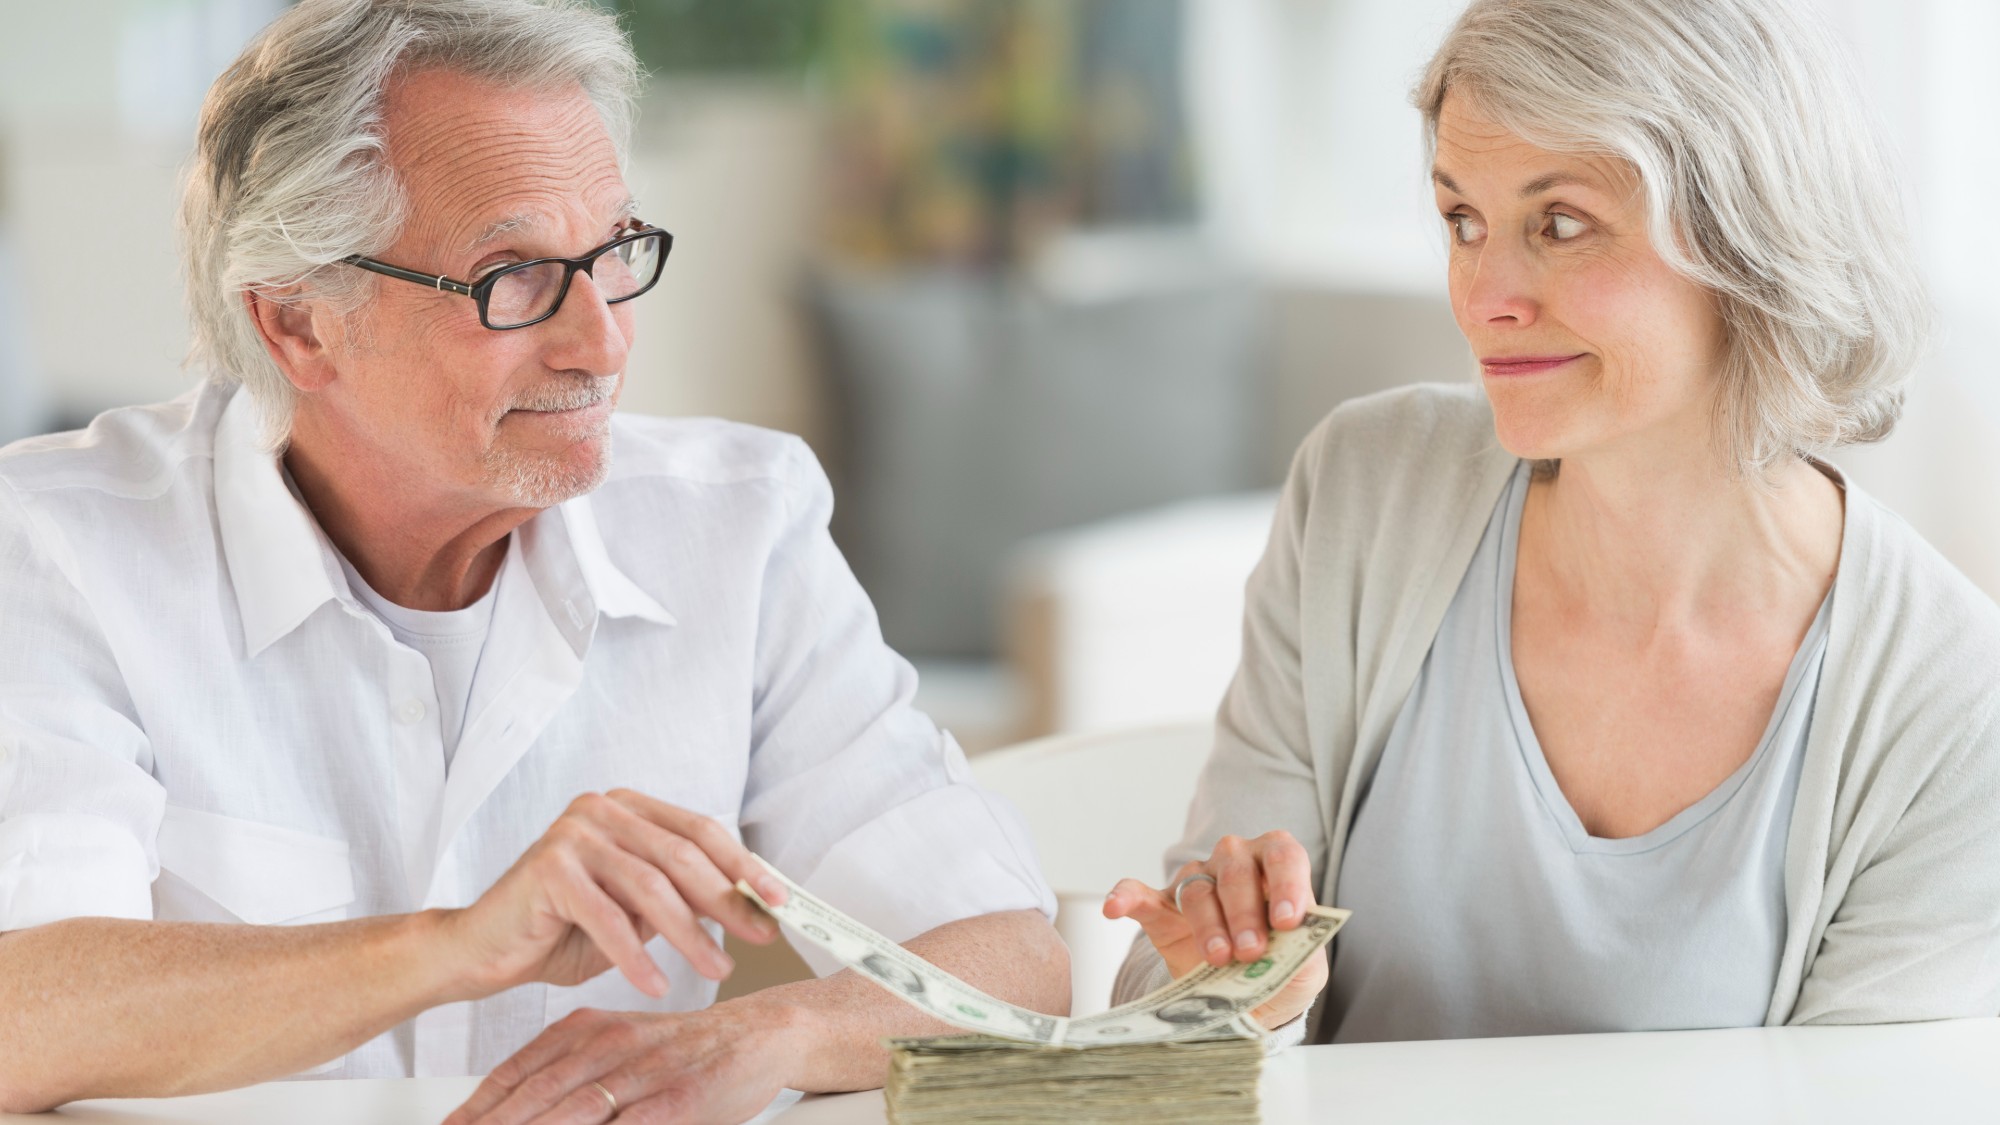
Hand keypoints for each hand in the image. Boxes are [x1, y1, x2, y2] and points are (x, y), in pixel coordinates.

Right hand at [441, 789, 788, 999]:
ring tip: (716, 970)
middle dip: (727, 901)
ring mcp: (573, 834)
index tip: (779, 899)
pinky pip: (608, 918)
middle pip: (682, 856)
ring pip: (651, 887)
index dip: (743, 865)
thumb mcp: (636, 909)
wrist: (484, 948)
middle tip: (760, 937)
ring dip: (691, 935)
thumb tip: (752, 905)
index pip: (700, 831)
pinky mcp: (549, 868)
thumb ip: (681, 896)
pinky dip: (636, 956)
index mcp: (629, 808)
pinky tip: (655, 985)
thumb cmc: (562, 929)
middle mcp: (602, 809)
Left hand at [442, 1003, 796, 1124]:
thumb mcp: (622, 1043)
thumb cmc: (689, 1049)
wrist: (764, 1033)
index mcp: (589, 1030)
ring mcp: (643, 1074)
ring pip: (572, 1113)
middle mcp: (609, 1047)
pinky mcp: (677, 1101)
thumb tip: (525, 1103)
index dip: (477, 1106)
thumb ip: (574, 1067)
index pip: (517, 1072)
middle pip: (535, 1097)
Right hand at [1101, 830, 1324, 1029]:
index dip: (1287, 884)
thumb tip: (1292, 936)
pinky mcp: (1162, 910)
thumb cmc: (1282, 971)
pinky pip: (1140, 894)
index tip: (1287, 921)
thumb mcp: (1306, 967)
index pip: (1284, 857)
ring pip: (1197, 890)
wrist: (1250, 1002)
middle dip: (1244, 912)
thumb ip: (1303, 948)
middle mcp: (1236, 863)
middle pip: (1236, 871)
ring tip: (1218, 959)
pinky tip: (1114, 907)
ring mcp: (1196, 883)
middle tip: (1251, 952)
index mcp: (1277, 866)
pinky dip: (1125, 897)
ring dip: (1208, 925)